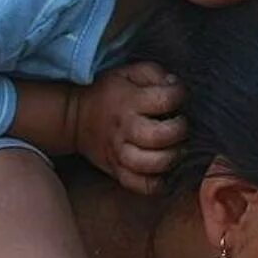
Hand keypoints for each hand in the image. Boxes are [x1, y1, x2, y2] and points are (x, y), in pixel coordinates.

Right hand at [75, 62, 186, 194]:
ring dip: (171, 159)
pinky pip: (140, 185)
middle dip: (180, 131)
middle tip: (181, 126)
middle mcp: (125, 128)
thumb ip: (155, 74)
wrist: (76, 117)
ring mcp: (120, 152)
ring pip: (150, 164)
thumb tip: (175, 85)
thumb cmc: (111, 92)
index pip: (165, 100)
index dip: (179, 96)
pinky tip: (165, 172)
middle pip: (160, 136)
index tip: (179, 96)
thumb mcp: (130, 72)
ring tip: (177, 150)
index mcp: (130, 100)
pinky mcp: (117, 171)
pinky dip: (157, 184)